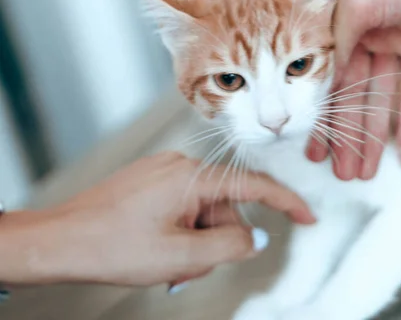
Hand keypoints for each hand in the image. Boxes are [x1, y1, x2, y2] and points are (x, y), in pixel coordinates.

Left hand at [2, 152, 313, 288]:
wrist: (58, 241)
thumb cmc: (111, 246)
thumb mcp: (182, 256)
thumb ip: (230, 246)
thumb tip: (257, 237)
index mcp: (191, 177)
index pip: (253, 186)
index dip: (286, 203)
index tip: (307, 216)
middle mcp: (179, 167)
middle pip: (224, 208)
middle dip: (216, 241)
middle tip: (188, 268)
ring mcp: (162, 173)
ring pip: (202, 212)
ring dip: (195, 242)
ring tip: (167, 264)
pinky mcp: (150, 183)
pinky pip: (182, 207)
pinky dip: (181, 232)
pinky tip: (159, 250)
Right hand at [307, 0, 400, 179]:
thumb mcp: (358, 0)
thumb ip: (337, 40)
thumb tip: (326, 80)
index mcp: (337, 17)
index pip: (322, 78)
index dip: (318, 117)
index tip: (313, 150)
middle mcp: (363, 30)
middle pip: (352, 95)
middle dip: (347, 136)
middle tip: (341, 174)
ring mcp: (395, 39)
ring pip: (381, 99)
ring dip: (374, 137)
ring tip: (366, 173)